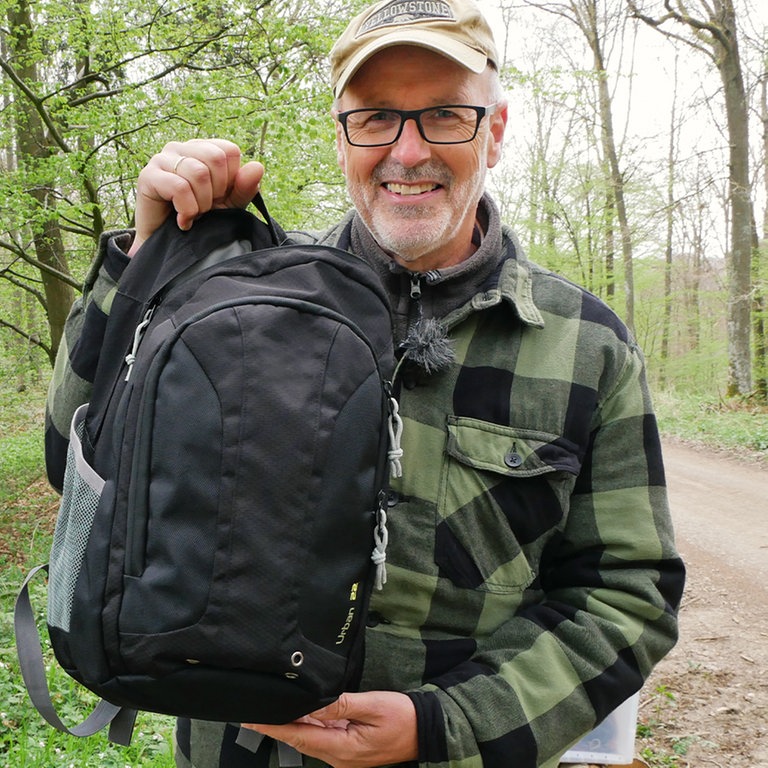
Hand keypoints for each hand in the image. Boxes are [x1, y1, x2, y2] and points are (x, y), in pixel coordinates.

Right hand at [128, 139, 263, 255]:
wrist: (170, 244)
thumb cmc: (200, 218)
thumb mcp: (229, 204)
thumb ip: (244, 187)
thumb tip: (258, 166)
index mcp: (203, 149)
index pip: (229, 150)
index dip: (231, 179)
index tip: (220, 197)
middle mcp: (182, 148)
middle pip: (215, 158)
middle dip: (217, 191)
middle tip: (206, 208)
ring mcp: (163, 159)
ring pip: (198, 173)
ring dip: (202, 204)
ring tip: (194, 214)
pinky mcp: (148, 176)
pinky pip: (179, 187)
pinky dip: (188, 210)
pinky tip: (184, 221)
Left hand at [243, 691, 417, 767]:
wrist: (426, 731)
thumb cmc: (402, 716)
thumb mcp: (373, 705)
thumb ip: (342, 705)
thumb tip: (314, 701)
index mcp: (342, 749)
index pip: (299, 736)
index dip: (273, 727)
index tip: (251, 718)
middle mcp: (338, 758)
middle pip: (300, 739)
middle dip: (275, 726)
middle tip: (251, 711)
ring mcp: (343, 756)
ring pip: (310, 738)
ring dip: (290, 725)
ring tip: (268, 710)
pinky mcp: (348, 750)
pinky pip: (322, 737)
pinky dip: (307, 725)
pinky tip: (297, 713)